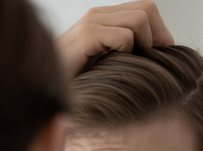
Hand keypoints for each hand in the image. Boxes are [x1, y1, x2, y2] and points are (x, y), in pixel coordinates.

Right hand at [57, 0, 174, 78]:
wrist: (42, 90)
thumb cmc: (74, 84)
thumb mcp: (105, 63)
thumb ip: (124, 52)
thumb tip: (160, 53)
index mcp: (103, 18)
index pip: (145, 8)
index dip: (159, 31)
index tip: (156, 57)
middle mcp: (98, 14)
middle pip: (147, 8)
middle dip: (157, 37)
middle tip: (151, 62)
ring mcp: (91, 22)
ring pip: (140, 19)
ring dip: (143, 46)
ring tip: (128, 66)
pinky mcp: (86, 35)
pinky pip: (124, 37)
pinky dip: (127, 55)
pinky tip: (111, 69)